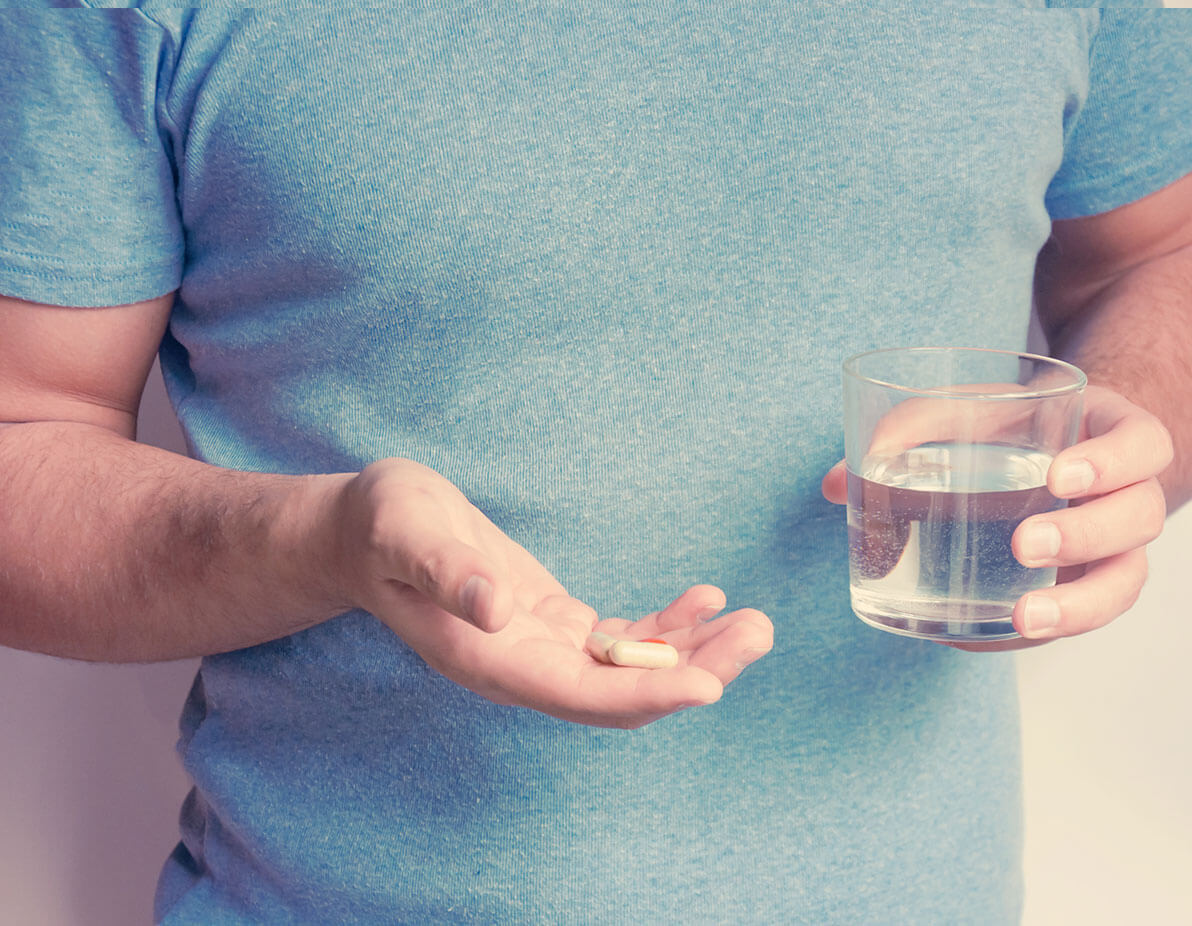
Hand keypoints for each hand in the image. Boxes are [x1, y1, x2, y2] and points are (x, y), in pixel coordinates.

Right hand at [326, 458, 772, 725]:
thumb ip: (446, 573)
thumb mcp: (406, 534)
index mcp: (489, 660)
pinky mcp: (552, 624)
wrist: (364, 532)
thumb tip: (496, 609)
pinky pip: (620, 639)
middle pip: (622, 692)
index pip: (581, 695)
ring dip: (694, 652)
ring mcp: (540, 649)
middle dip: (695, 671)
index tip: (711, 684)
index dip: (647, 695)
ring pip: (631, 670)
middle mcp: (522, 668)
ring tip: (753, 622)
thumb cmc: (382, 528)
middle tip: (759, 632)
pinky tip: (703, 599)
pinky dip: (665, 626)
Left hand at [822, 385, 1171, 650]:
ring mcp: (1113, 549)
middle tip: (1025, 543)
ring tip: (1024, 617)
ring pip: (1122, 583)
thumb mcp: (969, 409)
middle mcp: (1125, 495)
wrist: (1049, 449)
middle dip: (1085, 536)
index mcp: (1111, 436)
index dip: (1112, 461)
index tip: (1057, 475)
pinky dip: (1034, 633)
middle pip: (1136, 520)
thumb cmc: (1007, 426)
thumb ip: (910, 430)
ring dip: (1076, 604)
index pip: (1143, 445)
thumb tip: (834, 485)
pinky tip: (981, 638)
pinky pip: (1075, 618)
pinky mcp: (1082, 588)